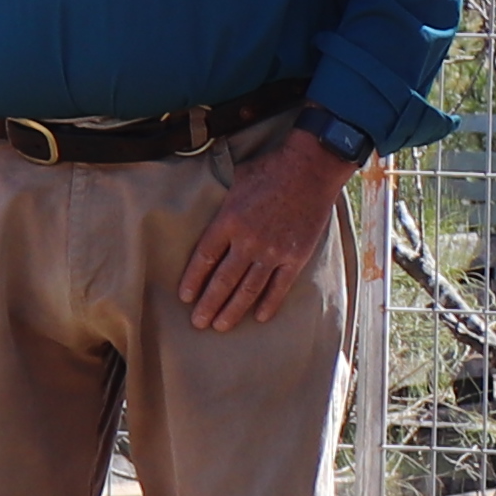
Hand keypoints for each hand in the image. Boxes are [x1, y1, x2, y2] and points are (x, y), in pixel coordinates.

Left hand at [182, 126, 357, 335]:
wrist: (310, 169)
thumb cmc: (270, 169)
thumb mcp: (234, 179)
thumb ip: (220, 202)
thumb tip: (202, 207)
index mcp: (229, 221)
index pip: (204, 258)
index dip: (193, 280)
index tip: (185, 296)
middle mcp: (248, 241)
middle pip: (223, 281)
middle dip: (208, 304)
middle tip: (198, 322)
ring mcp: (273, 252)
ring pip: (248, 289)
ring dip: (232, 310)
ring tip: (220, 326)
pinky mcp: (295, 257)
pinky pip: (279, 287)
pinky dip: (269, 304)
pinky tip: (259, 317)